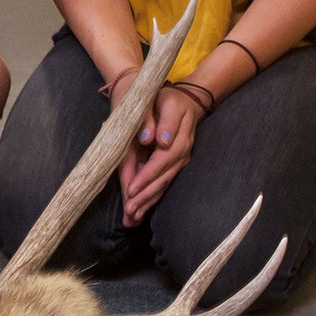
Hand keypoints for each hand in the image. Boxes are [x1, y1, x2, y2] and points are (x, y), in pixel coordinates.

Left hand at [116, 85, 199, 226]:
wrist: (186, 99)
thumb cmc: (163, 97)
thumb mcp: (156, 98)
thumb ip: (151, 119)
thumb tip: (150, 140)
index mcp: (175, 133)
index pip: (160, 159)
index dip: (146, 176)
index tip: (132, 190)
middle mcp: (181, 148)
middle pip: (162, 176)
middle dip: (145, 196)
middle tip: (129, 213)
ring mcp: (181, 158)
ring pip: (164, 184)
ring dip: (148, 202)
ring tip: (132, 219)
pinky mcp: (176, 164)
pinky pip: (164, 183)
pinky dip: (152, 199)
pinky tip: (140, 213)